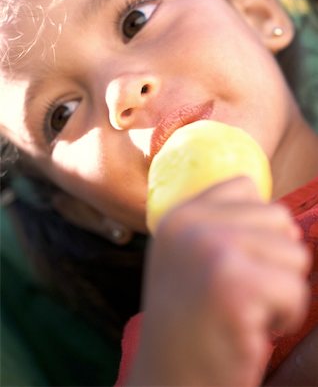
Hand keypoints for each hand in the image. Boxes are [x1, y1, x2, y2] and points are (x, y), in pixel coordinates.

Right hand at [128, 177, 310, 386]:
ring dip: (280, 288)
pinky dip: (285, 316)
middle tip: (239, 292)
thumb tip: (286, 220)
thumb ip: (223, 224)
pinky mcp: (235, 286)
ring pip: (294, 252)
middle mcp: (191, 225)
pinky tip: (251, 328)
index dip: (254, 228)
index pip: (245, 186)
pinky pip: (296, 289)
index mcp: (179, 215)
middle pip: (278, 217)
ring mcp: (212, 250)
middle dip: (273, 260)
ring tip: (244, 309)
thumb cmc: (189, 321)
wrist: (167, 378)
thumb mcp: (188, 256)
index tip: (234, 263)